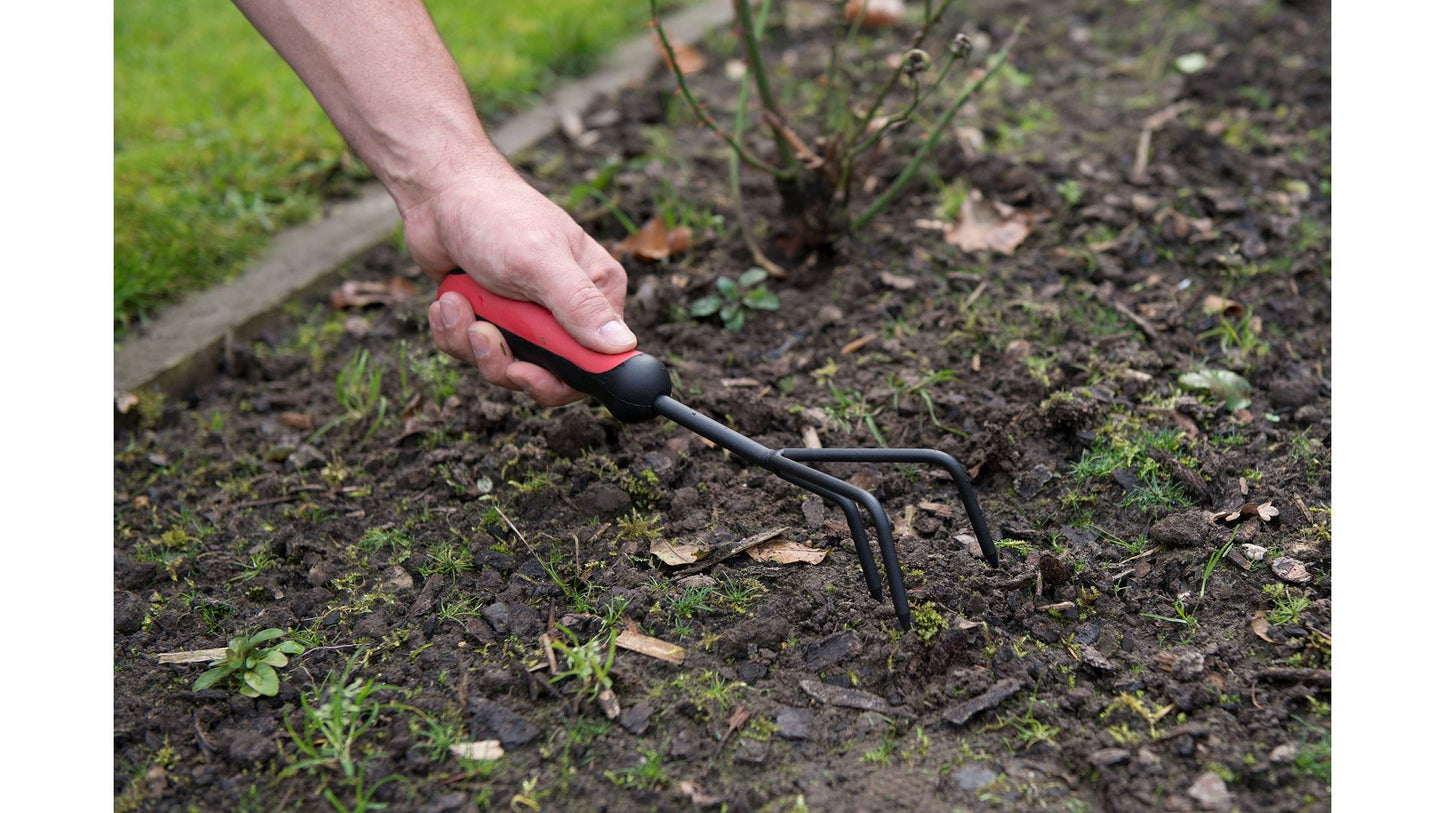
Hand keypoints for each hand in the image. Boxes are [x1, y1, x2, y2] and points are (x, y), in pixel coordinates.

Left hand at [408, 165, 635, 404]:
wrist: (440, 194)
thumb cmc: (498, 215)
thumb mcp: (540, 261)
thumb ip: (580, 305)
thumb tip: (622, 345)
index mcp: (596, 293)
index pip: (597, 361)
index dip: (563, 380)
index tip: (528, 372)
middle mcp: (566, 310)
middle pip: (547, 374)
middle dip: (505, 361)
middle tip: (483, 334)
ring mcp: (526, 318)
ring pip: (503, 366)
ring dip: (471, 341)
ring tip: (458, 302)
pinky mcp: (491, 319)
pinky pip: (473, 353)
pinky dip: (453, 332)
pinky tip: (447, 300)